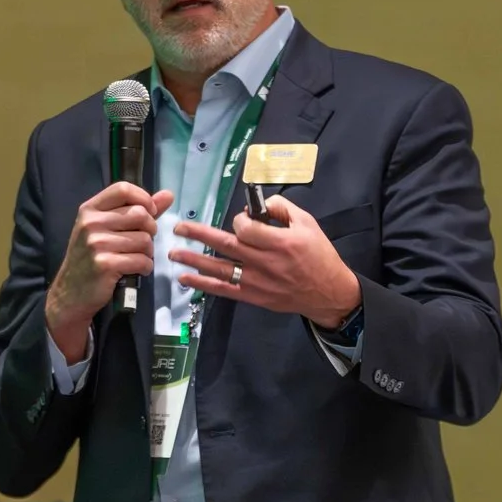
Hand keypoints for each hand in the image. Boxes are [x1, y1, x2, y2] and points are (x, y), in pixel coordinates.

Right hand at [46, 183, 174, 362]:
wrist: (71, 293)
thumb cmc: (91, 258)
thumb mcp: (106, 229)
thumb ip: (138, 210)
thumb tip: (168, 195)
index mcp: (90, 209)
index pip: (123, 189)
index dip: (144, 198)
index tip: (149, 212)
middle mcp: (91, 223)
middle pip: (140, 215)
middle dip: (150, 230)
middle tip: (142, 242)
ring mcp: (96, 244)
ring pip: (144, 240)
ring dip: (148, 252)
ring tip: (136, 258)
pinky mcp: (105, 264)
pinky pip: (142, 261)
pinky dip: (145, 267)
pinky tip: (136, 270)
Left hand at [171, 197, 361, 326]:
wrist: (328, 292)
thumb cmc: (319, 255)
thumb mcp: (308, 223)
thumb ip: (282, 209)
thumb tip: (258, 204)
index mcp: (280, 242)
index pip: (246, 229)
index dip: (239, 221)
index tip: (242, 221)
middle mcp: (265, 262)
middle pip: (226, 245)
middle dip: (199, 235)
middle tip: (179, 228)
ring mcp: (257, 281)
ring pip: (219, 269)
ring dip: (194, 261)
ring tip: (174, 253)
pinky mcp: (253, 296)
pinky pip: (223, 290)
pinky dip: (203, 285)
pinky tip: (186, 279)